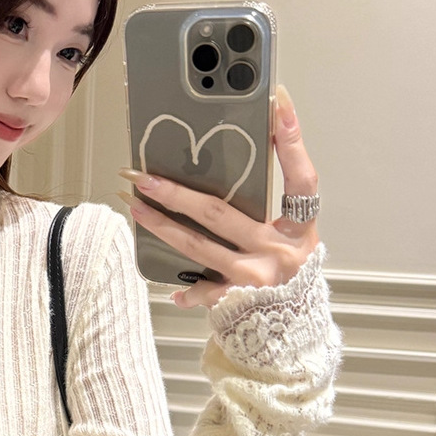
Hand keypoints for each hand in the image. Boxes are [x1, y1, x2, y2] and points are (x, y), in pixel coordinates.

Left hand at [118, 85, 318, 308]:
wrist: (296, 334)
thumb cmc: (289, 279)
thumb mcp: (291, 241)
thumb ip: (270, 212)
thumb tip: (236, 170)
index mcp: (300, 230)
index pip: (301, 178)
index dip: (291, 141)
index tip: (278, 102)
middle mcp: (279, 252)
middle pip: (221, 213)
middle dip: (177, 192)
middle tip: (143, 175)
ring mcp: (256, 278)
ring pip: (199, 246)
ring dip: (162, 226)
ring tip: (135, 207)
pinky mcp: (237, 302)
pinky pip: (203, 290)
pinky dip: (186, 291)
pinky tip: (171, 290)